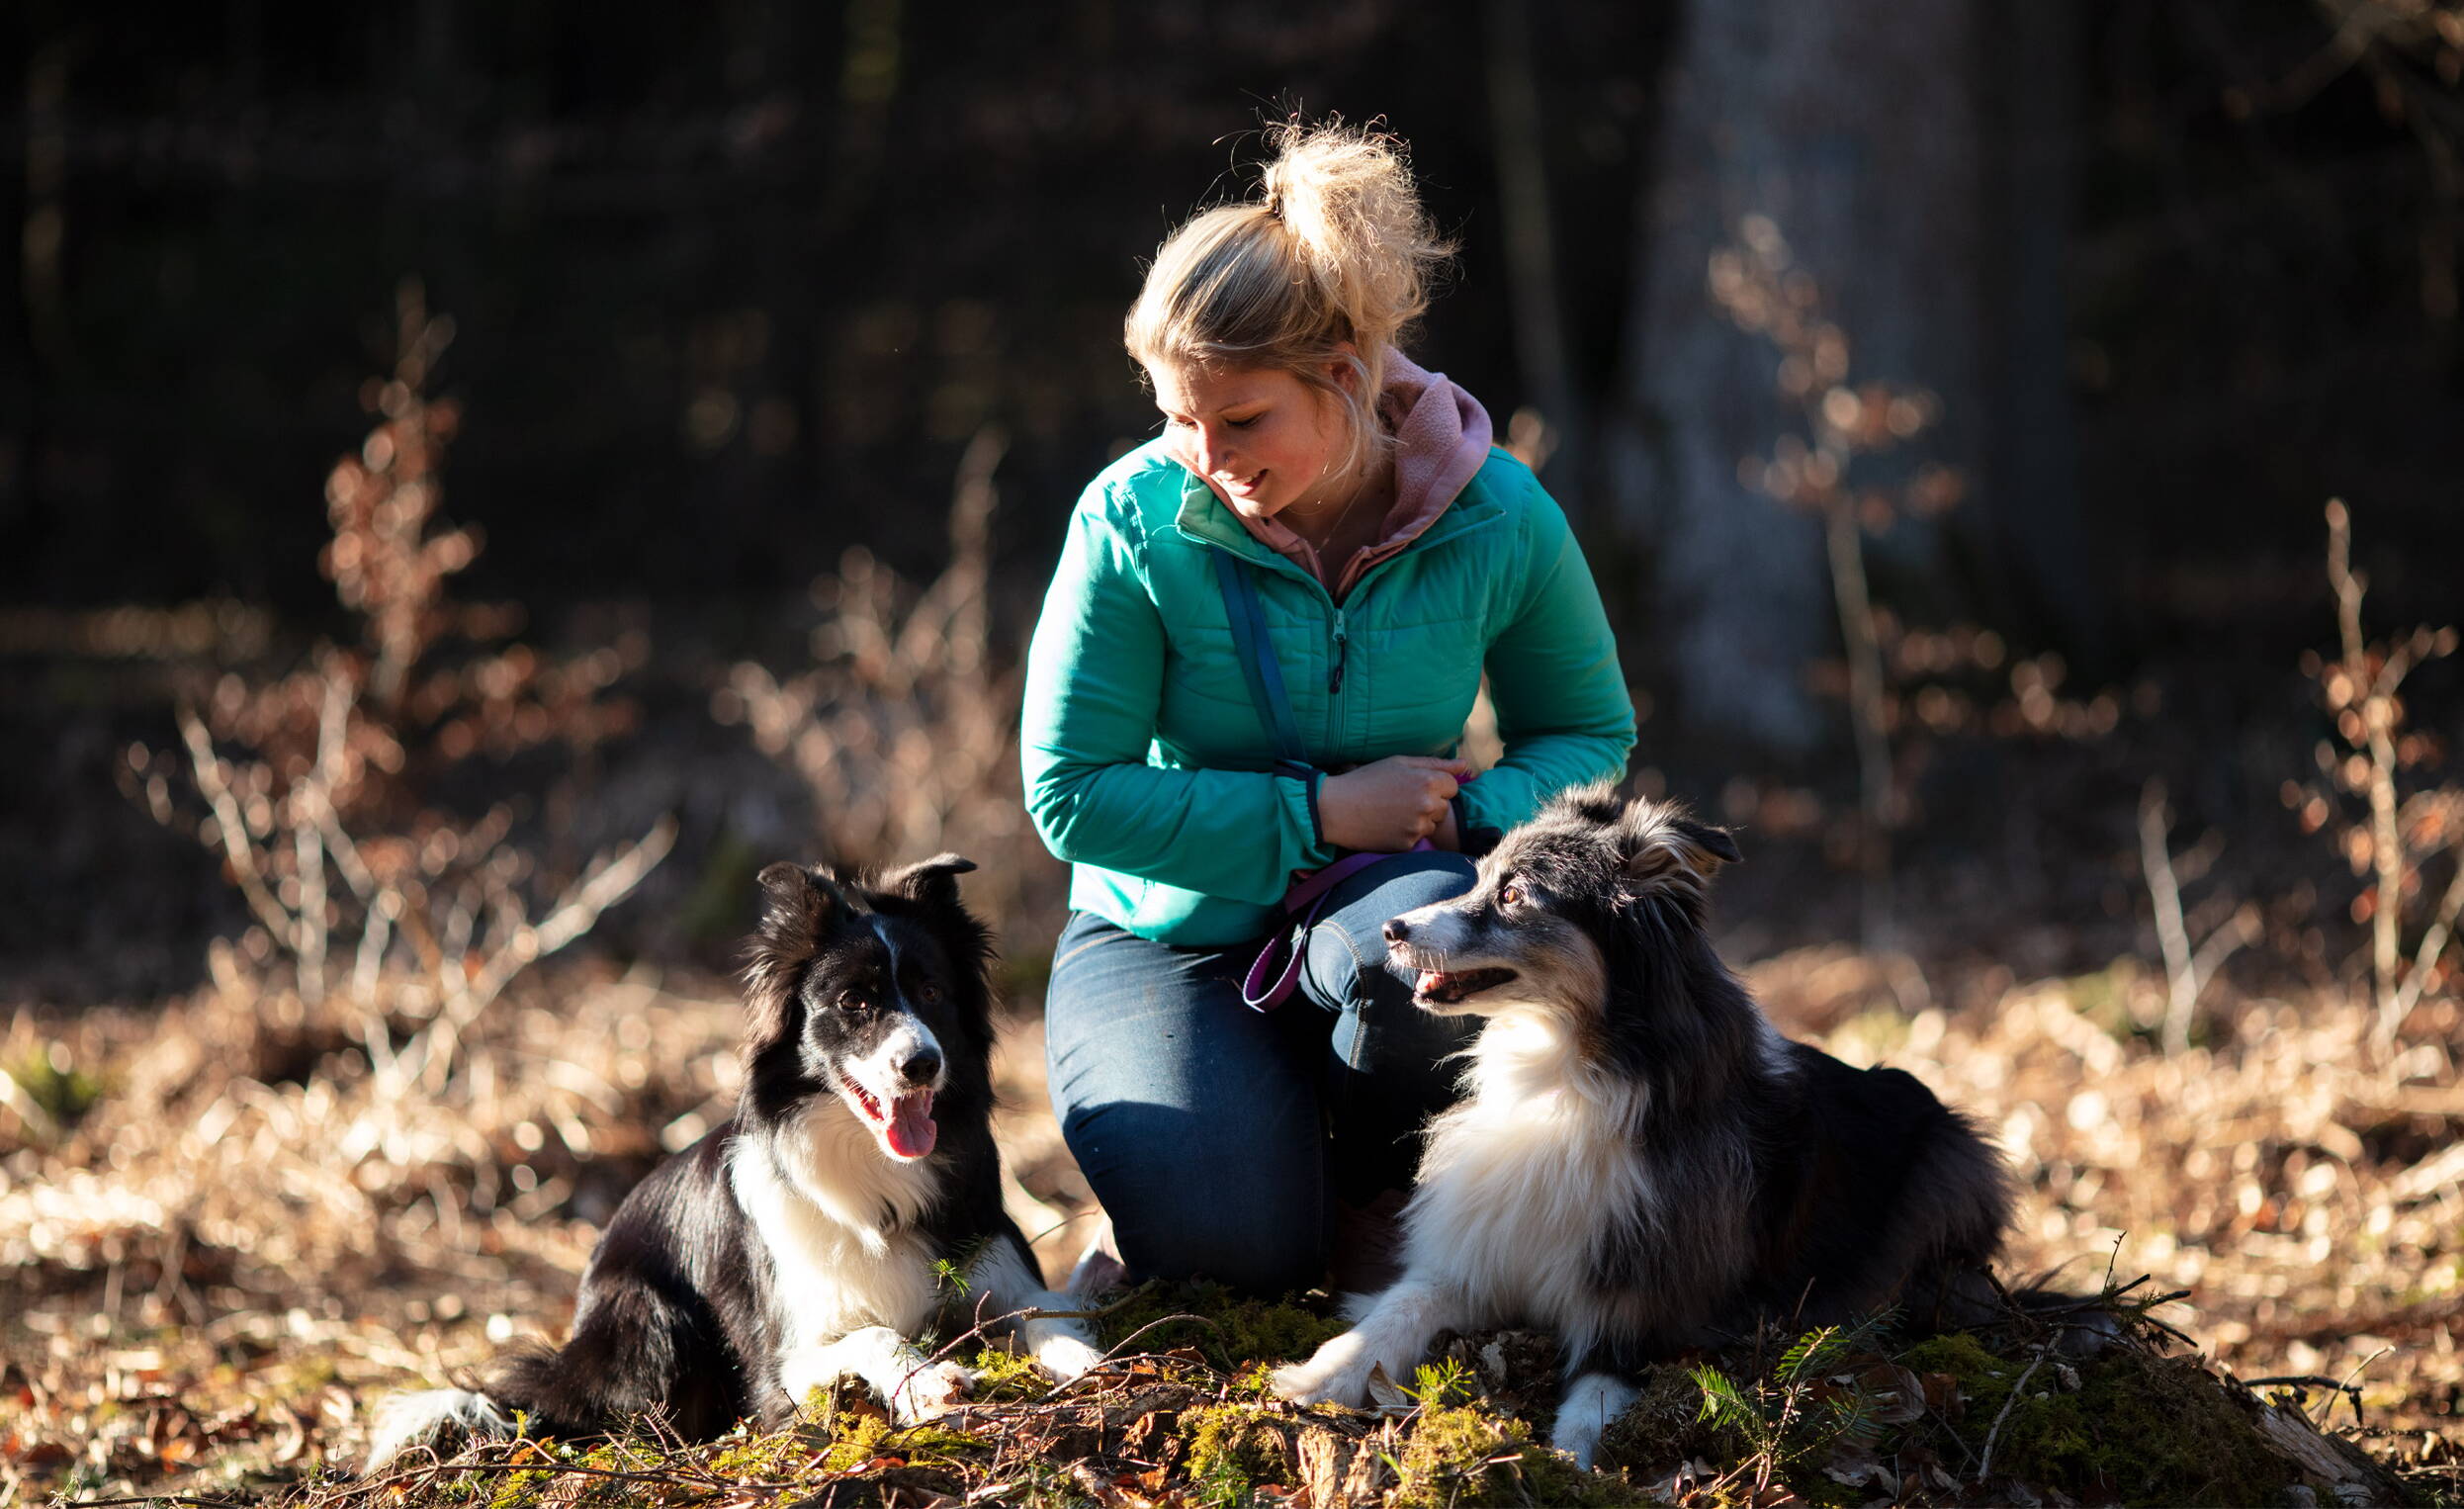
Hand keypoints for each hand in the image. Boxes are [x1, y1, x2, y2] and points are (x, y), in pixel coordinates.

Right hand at [1318, 756, 1473, 852]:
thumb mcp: (1400, 763)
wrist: (1337, 808)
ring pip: (1431, 824)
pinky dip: (1406, 833)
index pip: (1452, 787)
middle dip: (1429, 803)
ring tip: (1392, 812)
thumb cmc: (1366, 780)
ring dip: (1419, 820)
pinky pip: (1417, 839)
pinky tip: (1387, 825)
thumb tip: (1465, 764)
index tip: (1414, 786)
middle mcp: (1428, 805)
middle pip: (1443, 807)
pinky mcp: (1407, 845)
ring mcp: (1418, 827)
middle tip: (1401, 799)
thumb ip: (1436, 763)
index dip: (1434, 785)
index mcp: (1428, 781)